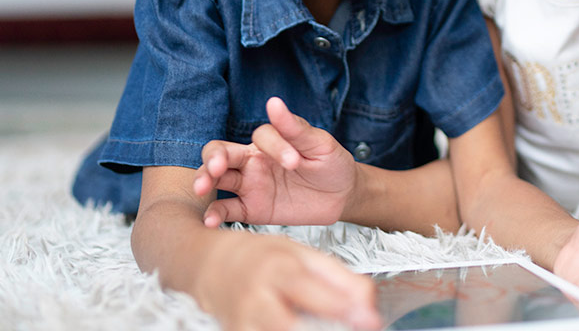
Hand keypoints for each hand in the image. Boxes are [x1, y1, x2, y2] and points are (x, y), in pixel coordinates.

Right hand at [194, 96, 358, 226]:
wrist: (341, 195)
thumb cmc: (330, 163)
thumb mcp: (320, 144)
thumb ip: (295, 129)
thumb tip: (273, 102)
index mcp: (270, 142)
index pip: (260, 136)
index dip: (274, 146)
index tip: (294, 161)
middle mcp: (253, 161)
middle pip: (220, 153)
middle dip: (212, 158)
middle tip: (215, 168)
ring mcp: (250, 185)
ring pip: (217, 180)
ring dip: (205, 181)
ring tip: (201, 188)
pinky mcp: (252, 209)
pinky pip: (228, 210)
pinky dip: (215, 214)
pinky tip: (210, 221)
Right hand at [196, 230, 380, 330]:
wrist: (208, 267)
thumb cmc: (260, 258)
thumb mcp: (301, 254)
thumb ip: (338, 277)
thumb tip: (368, 304)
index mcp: (275, 269)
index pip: (309, 290)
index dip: (341, 307)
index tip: (370, 319)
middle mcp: (254, 299)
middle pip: (291, 327)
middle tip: (357, 328)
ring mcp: (241, 325)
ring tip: (334, 328)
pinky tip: (311, 329)